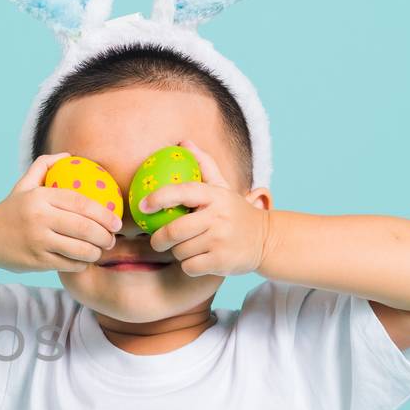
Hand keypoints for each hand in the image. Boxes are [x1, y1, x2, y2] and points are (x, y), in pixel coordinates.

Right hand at [0, 153, 121, 272]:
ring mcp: (37, 241)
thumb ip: (44, 165)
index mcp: (40, 197)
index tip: (116, 221)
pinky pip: (68, 264)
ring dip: (95, 252)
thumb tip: (70, 156)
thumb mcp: (24, 184)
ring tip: (100, 250)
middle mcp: (39, 218)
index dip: (104, 213)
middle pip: (84, 228)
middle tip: (112, 239)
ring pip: (78, 249)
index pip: (81, 203)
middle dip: (105, 236)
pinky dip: (81, 264)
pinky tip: (84, 260)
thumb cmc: (11, 210)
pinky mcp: (36, 261)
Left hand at [138, 139, 271, 276]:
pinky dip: (188, 265)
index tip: (143, 205)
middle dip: (159, 239)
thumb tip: (183, 142)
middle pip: (174, 230)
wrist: (267, 240)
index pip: (184, 192)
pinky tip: (197, 260)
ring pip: (180, 251)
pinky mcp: (221, 261)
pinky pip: (189, 266)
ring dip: (177, 252)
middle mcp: (218, 217)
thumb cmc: (236, 212)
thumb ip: (204, 165)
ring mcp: (220, 240)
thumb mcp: (223, 188)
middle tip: (157, 241)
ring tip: (187, 247)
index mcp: (216, 196)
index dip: (160, 197)